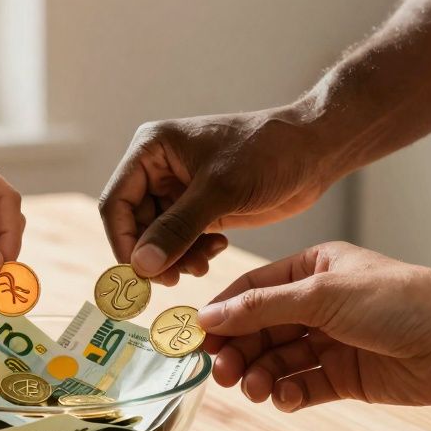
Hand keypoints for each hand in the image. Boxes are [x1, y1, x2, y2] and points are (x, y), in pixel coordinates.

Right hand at [99, 109, 337, 283]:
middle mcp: (158, 169)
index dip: (124, 242)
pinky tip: (216, 251)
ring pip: (158, 239)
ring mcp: (178, 190)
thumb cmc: (266, 153)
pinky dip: (192, 254)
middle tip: (174, 280)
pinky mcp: (200, 208)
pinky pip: (181, 241)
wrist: (313, 152)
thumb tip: (140, 265)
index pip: (117, 203)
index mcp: (151, 149)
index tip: (140, 276)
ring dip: (175, 258)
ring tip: (201, 266)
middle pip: (135, 225)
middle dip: (154, 255)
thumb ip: (176, 229)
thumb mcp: (219, 190)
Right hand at [197, 242, 430, 411]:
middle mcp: (320, 304)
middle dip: (239, 350)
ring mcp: (333, 341)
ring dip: (260, 375)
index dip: (223, 314)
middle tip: (221, 374)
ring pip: (279, 360)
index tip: (196, 339)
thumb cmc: (401, 301)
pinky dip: (289, 394)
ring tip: (255, 390)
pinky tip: (286, 398)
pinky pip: (304, 386)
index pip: (252, 290)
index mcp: (313, 269)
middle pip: (260, 329)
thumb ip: (262, 308)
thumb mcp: (323, 296)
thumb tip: (207, 317)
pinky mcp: (348, 377)